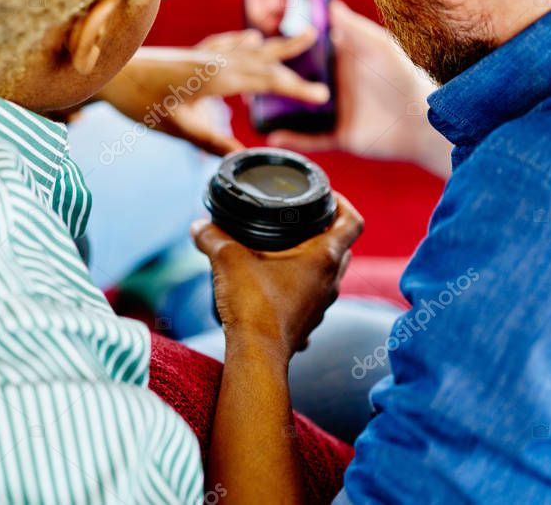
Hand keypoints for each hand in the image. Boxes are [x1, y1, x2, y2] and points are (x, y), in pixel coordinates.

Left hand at [99, 30, 329, 155]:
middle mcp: (216, 60)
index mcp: (219, 77)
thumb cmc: (140, 101)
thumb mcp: (178, 128)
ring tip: (299, 37)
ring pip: (248, 48)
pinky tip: (249, 38)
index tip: (322, 96)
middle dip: (293, 58)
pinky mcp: (190, 55)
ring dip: (275, 45)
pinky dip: (244, 42)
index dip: (296, 89)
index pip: (268, 81)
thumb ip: (212, 143)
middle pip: (263, 58)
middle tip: (321, 48)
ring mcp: (203, 55)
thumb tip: (242, 160)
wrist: (108, 73)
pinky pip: (227, 44)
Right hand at [192, 194, 363, 357]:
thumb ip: (212, 237)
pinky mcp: (308, 322)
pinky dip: (299, 288)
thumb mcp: (227, 259)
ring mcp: (322, 304)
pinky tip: (275, 286)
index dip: (343, 203)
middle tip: (302, 221)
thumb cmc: (253, 304)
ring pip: (328, 274)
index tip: (327, 198)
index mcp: (323, 257)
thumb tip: (199, 226)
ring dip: (313, 261)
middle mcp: (330, 281)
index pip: (352, 222)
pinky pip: (310, 298)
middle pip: (343, 247)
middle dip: (326, 231)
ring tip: (285, 252)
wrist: (255, 353)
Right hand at [267, 1, 451, 177]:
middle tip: (253, 73)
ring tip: (255, 106)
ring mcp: (338, 112)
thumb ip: (355, 28)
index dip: (293, 47)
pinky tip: (272, 136)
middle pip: (302, 82)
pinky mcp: (339, 135)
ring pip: (301, 111)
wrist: (421, 121)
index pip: (314, 53)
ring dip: (280, 109)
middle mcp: (338, 86)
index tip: (269, 40)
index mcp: (346, 63)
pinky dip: (292, 138)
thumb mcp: (379, 46)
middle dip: (279, 79)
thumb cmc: (404, 77)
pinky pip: (311, 138)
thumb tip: (332, 7)